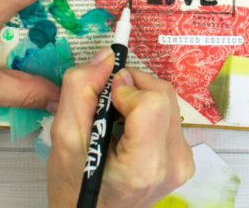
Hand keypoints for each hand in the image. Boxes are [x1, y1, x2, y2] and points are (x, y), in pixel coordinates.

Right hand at [47, 56, 194, 207]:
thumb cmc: (76, 190)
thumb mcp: (63, 139)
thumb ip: (80, 91)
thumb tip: (105, 57)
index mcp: (144, 165)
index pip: (153, 101)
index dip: (126, 88)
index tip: (105, 96)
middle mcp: (173, 163)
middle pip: (163, 95)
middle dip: (132, 88)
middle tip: (105, 105)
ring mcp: (183, 162)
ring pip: (167, 101)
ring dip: (139, 100)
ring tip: (114, 124)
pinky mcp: (185, 157)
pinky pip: (169, 115)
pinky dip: (147, 113)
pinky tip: (127, 132)